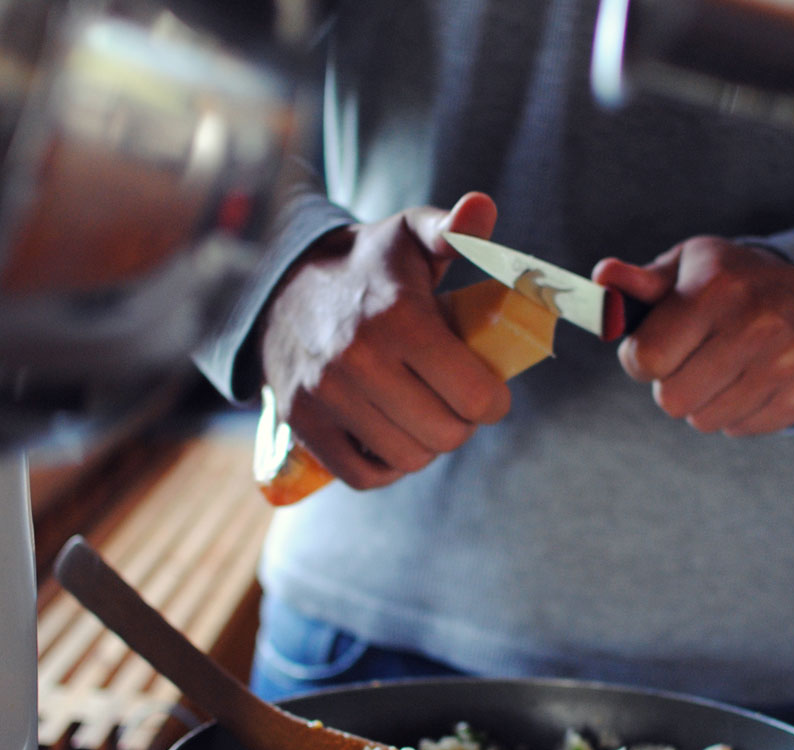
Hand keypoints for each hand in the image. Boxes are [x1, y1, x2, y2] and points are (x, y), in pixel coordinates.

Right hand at [260, 191, 510, 489]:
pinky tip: (393, 439)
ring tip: (427, 419)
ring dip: (427, 446)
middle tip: (458, 405)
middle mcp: (357, 359)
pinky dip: (387, 469)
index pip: (473, 395)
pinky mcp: (302, 422)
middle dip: (463, 423)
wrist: (281, 286)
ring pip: (408, 460)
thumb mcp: (409, 235)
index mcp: (397, 316)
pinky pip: (364, 476)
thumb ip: (453, 228)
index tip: (491, 394)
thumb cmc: (367, 266)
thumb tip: (482, 210)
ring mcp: (324, 394)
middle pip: (445, 434)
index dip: (494, 402)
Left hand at [593, 237, 793, 434]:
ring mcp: (786, 363)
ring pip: (703, 421)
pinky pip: (739, 429)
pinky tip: (753, 378)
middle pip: (671, 399)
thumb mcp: (689, 267)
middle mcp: (757, 325)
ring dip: (703, 401)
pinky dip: (737, 411)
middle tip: (693, 358)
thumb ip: (640, 282)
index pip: (647, 358)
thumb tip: (603, 277)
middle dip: (672, 383)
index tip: (656, 346)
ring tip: (725, 367)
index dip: (641, 359)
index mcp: (717, 287)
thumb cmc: (734, 283)